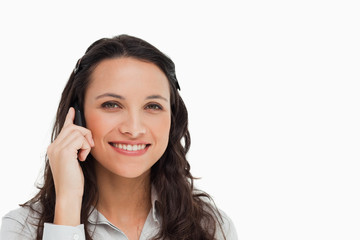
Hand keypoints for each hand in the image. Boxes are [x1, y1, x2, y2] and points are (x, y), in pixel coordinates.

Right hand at [47, 107, 93, 224]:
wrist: (69, 194)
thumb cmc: (74, 181)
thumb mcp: (75, 161)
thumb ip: (76, 148)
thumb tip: (84, 138)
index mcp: (54, 148)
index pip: (64, 128)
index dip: (70, 118)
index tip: (74, 110)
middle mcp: (53, 146)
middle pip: (74, 127)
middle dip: (86, 134)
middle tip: (89, 147)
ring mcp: (57, 148)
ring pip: (78, 131)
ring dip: (86, 143)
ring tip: (83, 156)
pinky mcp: (64, 151)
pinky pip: (80, 139)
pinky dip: (86, 147)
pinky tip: (82, 159)